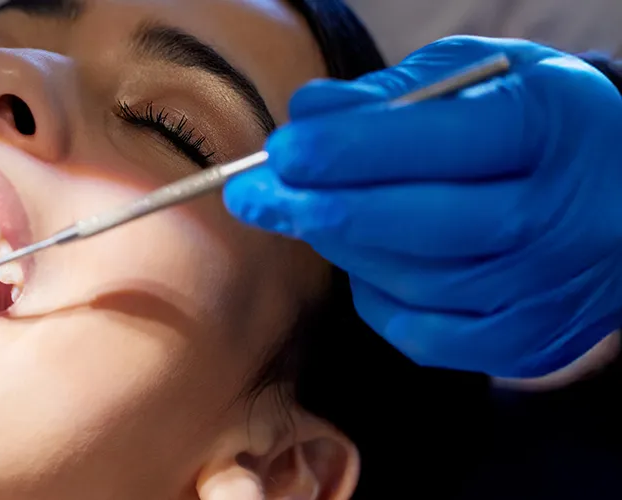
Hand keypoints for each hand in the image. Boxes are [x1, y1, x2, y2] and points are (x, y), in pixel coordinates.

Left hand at [224, 36, 621, 377]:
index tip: (284, 150)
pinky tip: (368, 259)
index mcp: (549, 130)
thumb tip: (308, 115)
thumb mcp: (478, 78)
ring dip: (344, 247)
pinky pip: (421, 332)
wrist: (615, 195)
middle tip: (252, 195)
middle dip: (324, 209)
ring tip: (308, 211)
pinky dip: (377, 295)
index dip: (355, 150)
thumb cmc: (529, 124)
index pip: (445, 144)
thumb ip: (393, 95)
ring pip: (415, 282)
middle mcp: (559, 217)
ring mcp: (545, 289)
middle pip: (428, 225)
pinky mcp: (524, 342)